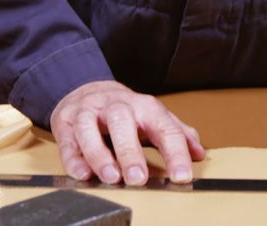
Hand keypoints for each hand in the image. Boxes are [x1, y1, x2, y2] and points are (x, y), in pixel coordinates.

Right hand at [50, 80, 205, 185]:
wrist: (88, 89)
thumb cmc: (126, 111)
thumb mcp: (154, 118)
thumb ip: (177, 133)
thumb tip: (200, 152)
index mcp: (145, 106)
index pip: (164, 127)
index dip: (175, 152)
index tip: (182, 176)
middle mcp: (117, 106)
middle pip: (122, 122)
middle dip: (130, 151)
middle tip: (138, 178)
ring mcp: (89, 111)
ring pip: (89, 127)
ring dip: (99, 154)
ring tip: (111, 177)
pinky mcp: (66, 121)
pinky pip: (67, 139)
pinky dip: (73, 157)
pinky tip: (82, 173)